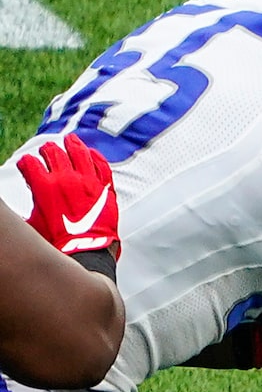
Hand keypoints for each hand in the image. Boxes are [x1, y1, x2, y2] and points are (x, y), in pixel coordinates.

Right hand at [17, 137, 117, 259]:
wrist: (87, 252)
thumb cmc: (57, 242)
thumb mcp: (33, 221)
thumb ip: (31, 203)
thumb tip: (30, 200)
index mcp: (43, 186)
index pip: (30, 163)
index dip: (26, 163)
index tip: (27, 165)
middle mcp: (66, 179)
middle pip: (54, 153)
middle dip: (47, 149)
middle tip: (46, 149)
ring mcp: (88, 182)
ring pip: (80, 153)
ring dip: (73, 144)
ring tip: (70, 139)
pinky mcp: (105, 189)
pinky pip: (103, 166)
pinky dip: (97, 157)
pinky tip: (92, 153)